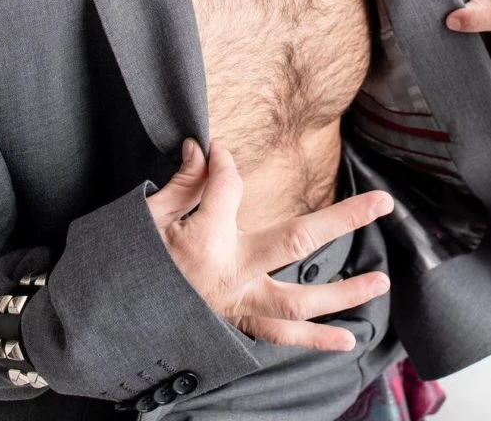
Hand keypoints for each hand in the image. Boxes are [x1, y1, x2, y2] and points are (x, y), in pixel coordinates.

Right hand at [146, 138, 393, 351]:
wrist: (108, 322)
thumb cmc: (125, 264)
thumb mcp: (144, 217)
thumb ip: (183, 183)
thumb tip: (204, 148)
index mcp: (205, 239)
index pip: (229, 184)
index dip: (222, 160)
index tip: (214, 149)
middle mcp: (232, 273)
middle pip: (299, 240)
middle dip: (344, 219)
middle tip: (382, 204)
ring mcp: (237, 303)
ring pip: (300, 302)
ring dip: (344, 293)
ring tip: (381, 282)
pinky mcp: (235, 324)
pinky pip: (279, 338)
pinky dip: (313, 341)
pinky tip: (346, 341)